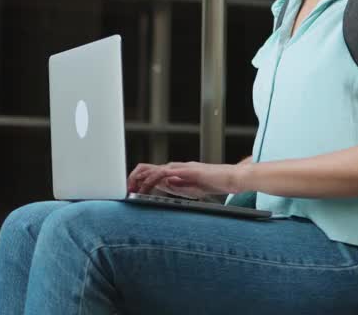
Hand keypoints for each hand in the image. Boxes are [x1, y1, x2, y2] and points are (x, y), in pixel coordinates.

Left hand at [128, 161, 246, 197]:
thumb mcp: (191, 189)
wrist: (231, 178)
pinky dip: (154, 179)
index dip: (139, 180)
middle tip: (126, 189)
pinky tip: (148, 187)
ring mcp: (182, 167)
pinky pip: (167, 173)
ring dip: (141, 179)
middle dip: (134, 177)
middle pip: (148, 167)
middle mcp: (176, 167)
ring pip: (154, 169)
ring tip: (133, 189)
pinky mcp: (188, 170)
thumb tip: (163, 185)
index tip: (131, 190)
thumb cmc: (214, 183)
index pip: (152, 172)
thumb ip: (177, 186)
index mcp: (176, 172)